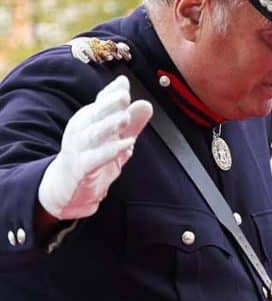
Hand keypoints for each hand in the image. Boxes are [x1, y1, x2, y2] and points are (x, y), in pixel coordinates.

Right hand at [38, 75, 152, 220]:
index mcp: (89, 121)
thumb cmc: (92, 159)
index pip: (100, 103)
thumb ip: (131, 123)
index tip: (124, 83)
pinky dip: (110, 151)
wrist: (68, 189)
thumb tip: (146, 103)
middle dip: (109, 104)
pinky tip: (126, 145)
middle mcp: (81, 131)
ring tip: (125, 118)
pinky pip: (95, 158)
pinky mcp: (81, 169)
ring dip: (109, 125)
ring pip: (94, 134)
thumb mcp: (115, 140)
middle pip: (95, 114)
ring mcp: (79, 149)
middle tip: (124, 96)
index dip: (111, 93)